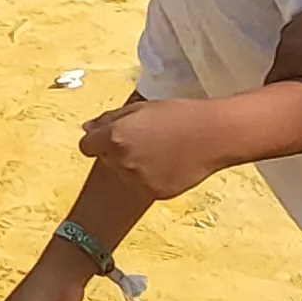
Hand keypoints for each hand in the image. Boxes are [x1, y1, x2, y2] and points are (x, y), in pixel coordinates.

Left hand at [77, 98, 246, 199]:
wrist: (215, 135)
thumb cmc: (179, 114)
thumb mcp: (142, 108)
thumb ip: (110, 119)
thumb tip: (87, 127)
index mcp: (115, 137)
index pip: (87, 146)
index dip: (98, 139)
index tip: (113, 136)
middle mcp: (122, 161)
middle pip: (107, 159)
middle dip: (117, 150)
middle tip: (146, 138)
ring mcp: (138, 180)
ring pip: (124, 173)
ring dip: (134, 164)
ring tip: (162, 150)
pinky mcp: (154, 192)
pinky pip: (143, 185)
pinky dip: (151, 176)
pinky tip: (170, 163)